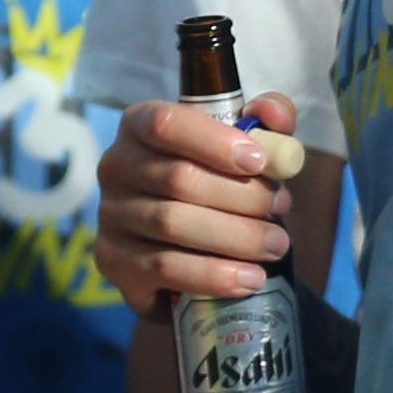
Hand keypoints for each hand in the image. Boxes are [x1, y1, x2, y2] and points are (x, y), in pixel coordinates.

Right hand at [94, 95, 297, 318]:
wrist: (190, 242)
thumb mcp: (244, 143)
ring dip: (236, 237)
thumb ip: (266, 120)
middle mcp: (116, 166)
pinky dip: (213, 274)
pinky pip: (165, 268)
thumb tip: (274, 114)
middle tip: (282, 207)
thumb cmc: (218, 179)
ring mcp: (110, 215)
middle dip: (241, 195)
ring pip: (173, 224)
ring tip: (276, 244)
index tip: (259, 162)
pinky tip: (249, 278)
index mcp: (140, 125)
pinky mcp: (114, 261)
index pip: (167, 124)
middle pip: (178, 178)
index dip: (215, 141)